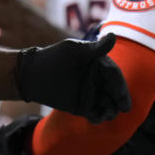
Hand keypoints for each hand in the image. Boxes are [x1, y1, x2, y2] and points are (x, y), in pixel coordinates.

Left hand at [15, 33, 131, 123]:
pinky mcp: (82, 106)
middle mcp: (98, 79)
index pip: (114, 75)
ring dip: (110, 110)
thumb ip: (95, 48)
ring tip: (108, 115)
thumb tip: (113, 36)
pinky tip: (95, 118)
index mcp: (99, 64)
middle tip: (122, 109)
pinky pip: (95, 113)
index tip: (123, 95)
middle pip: (114, 91)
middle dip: (119, 100)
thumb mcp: (74, 50)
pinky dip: (98, 117)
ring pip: (107, 104)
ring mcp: (91, 93)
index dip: (120, 86)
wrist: (32, 74)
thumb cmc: (54, 57)